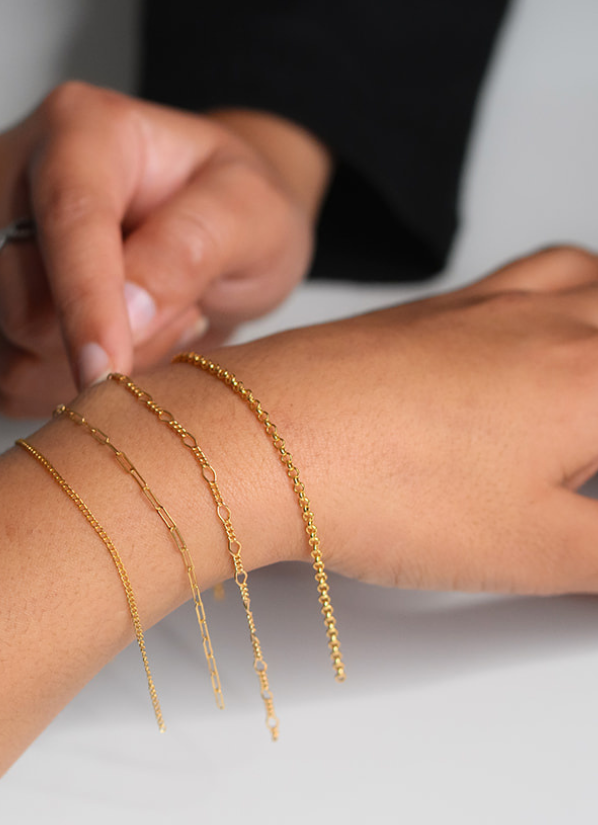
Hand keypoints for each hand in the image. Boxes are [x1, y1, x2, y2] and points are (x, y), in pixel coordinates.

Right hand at [0, 82, 330, 415]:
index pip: (68, 221)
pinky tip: (92, 347)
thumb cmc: (224, 213)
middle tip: (171, 315)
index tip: (107, 371)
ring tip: (136, 325)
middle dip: (105, 338)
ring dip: (81, 368)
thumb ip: (193, 247)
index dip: (85, 304)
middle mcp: (1, 173)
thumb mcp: (252, 215)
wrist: (193, 229)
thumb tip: (128, 309)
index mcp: (76, 128)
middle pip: (22, 305)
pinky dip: (53, 388)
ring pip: (5, 355)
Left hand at [191, 245, 597, 594]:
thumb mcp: (536, 549)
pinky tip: (533, 327)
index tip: (591, 493)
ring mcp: (484, 308)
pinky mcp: (424, 314)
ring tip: (590, 356)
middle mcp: (552, 323)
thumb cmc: (383, 486)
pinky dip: (559, 289)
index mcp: (595, 379)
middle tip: (584, 450)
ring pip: (588, 278)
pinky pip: (522, 275)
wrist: (260, 437)